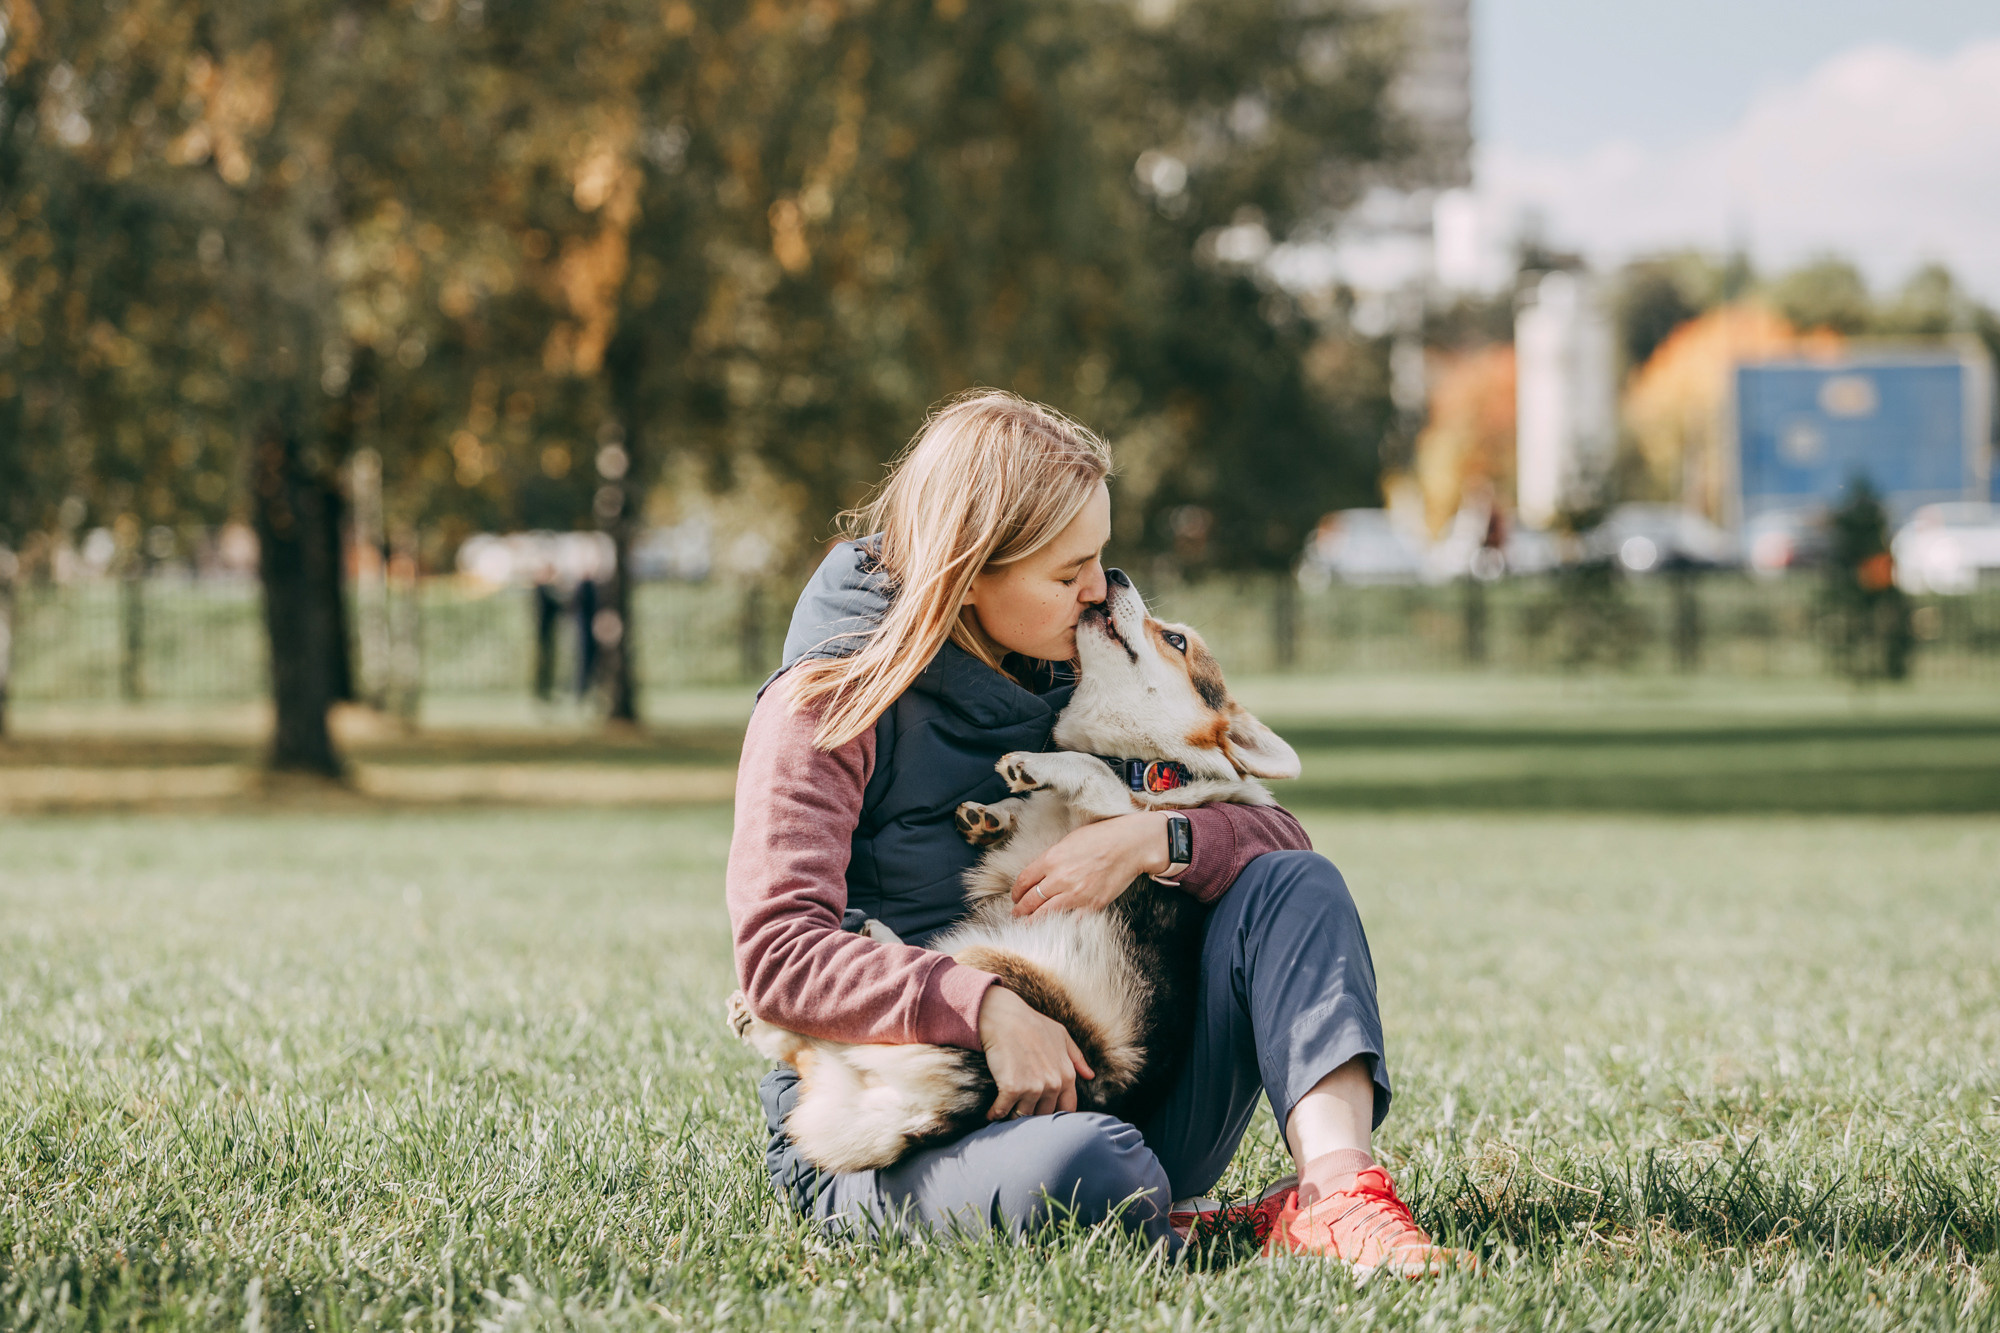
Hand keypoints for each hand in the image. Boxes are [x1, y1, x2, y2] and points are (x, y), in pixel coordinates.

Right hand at [978, 986, 1093, 1118]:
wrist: (1004, 1016)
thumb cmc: (1032, 1024)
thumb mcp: (1061, 1035)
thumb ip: (1077, 1058)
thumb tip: (1090, 1076)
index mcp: (1067, 1075)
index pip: (1066, 1108)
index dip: (1054, 1112)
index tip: (1041, 1109)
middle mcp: (1053, 1084)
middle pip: (1043, 1115)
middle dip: (1032, 1114)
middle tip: (1020, 1108)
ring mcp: (1033, 1088)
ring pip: (1023, 1115)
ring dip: (1012, 1115)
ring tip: (1005, 1110)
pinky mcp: (1012, 1088)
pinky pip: (1002, 1111)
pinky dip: (994, 1113)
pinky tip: (991, 1113)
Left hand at [1011, 811, 1170, 917]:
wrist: (1130, 845)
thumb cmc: (1101, 837)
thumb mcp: (1069, 841)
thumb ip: (1052, 858)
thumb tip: (1040, 873)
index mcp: (1051, 858)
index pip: (1024, 880)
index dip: (1016, 892)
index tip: (1015, 897)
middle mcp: (1060, 878)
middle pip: (1030, 900)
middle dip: (1020, 910)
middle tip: (1016, 914)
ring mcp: (1076, 894)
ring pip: (1045, 914)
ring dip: (1032, 921)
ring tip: (1027, 924)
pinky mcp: (1092, 905)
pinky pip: (1069, 920)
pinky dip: (1059, 924)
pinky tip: (1053, 926)